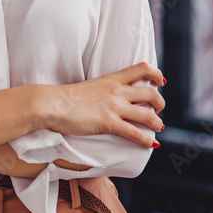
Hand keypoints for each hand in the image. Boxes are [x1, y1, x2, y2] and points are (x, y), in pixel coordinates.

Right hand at [42, 62, 165, 147]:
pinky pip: (135, 132)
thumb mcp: (88, 87)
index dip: (156, 74)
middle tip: (158, 110)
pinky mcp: (109, 123)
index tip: (160, 82)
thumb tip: (104, 100)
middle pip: (151, 93)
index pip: (142, 68)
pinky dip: (147, 139)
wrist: (51, 103)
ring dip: (157, 122)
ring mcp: (114, 107)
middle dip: (160, 102)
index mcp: (111, 79)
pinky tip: (151, 144)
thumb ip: (101, 91)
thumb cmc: (63, 97)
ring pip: (148, 114)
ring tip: (158, 127)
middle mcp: (117, 91)